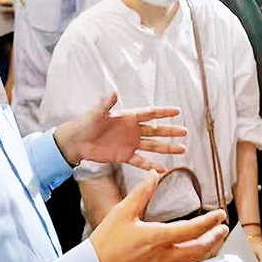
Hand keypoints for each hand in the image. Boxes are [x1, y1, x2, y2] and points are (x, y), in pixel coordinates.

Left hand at [55, 94, 187, 170]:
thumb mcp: (97, 113)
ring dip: (166, 148)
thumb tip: (114, 91)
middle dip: (170, 131)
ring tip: (182, 150)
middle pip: (156, 130)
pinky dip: (151, 165)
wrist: (76, 142)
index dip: (163, 112)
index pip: (150, 113)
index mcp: (128, 117)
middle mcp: (132, 130)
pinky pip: (141, 161)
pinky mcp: (124, 156)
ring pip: (152, 146)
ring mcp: (130, 143)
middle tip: (185, 132)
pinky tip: (163, 170)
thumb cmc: (85, 123)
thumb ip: (107, 104)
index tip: (177, 111)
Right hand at [91, 171, 229, 261]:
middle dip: (215, 238)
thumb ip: (141, 193)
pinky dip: (196, 259)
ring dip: (209, 249)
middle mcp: (164, 255)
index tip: (220, 214)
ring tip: (215, 239)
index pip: (192, 230)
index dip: (209, 221)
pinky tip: (196, 253)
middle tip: (224, 227)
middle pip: (200, 249)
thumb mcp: (122, 212)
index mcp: (157, 238)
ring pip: (195, 261)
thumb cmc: (105, 244)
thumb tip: (153, 175)